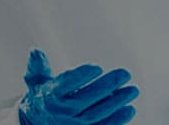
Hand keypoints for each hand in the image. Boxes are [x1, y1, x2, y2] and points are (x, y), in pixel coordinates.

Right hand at [17, 49, 138, 124]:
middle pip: (85, 99)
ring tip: (132, 90)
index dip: (81, 76)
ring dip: (116, 103)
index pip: (66, 84)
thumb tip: (36, 50)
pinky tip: (129, 109)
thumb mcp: (36, 82)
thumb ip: (38, 67)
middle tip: (125, 74)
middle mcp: (61, 112)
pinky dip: (116, 121)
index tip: (97, 67)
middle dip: (107, 86)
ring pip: (96, 115)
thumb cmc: (43, 98)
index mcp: (50, 96)